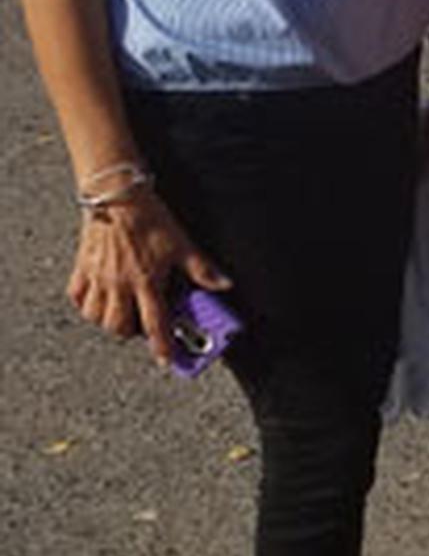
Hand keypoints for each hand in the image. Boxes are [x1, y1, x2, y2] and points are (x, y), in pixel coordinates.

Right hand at [65, 188, 230, 366]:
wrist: (118, 195)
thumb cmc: (151, 219)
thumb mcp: (182, 244)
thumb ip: (203, 269)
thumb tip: (224, 284)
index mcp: (146, 281)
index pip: (155, 323)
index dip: (162, 345)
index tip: (166, 360)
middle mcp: (119, 284)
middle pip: (118, 327)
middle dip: (132, 333)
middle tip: (143, 326)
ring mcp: (97, 278)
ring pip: (95, 317)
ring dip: (108, 322)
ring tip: (123, 314)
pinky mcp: (82, 268)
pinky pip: (77, 297)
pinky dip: (86, 305)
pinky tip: (98, 300)